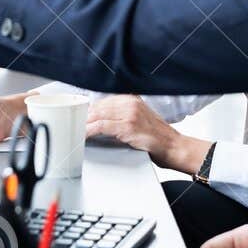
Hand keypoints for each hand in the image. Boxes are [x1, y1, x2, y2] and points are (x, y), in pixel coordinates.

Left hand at [84, 95, 208, 173]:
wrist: (176, 148)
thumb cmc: (158, 138)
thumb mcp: (140, 119)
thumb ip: (122, 116)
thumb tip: (100, 120)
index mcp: (132, 99)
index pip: (102, 102)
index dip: (89, 110)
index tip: (78, 117)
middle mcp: (130, 103)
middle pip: (97, 107)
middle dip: (83, 117)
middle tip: (72, 125)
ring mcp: (129, 114)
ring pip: (97, 116)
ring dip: (83, 124)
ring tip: (74, 131)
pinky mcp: (127, 127)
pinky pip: (101, 126)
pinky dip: (89, 131)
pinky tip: (83, 136)